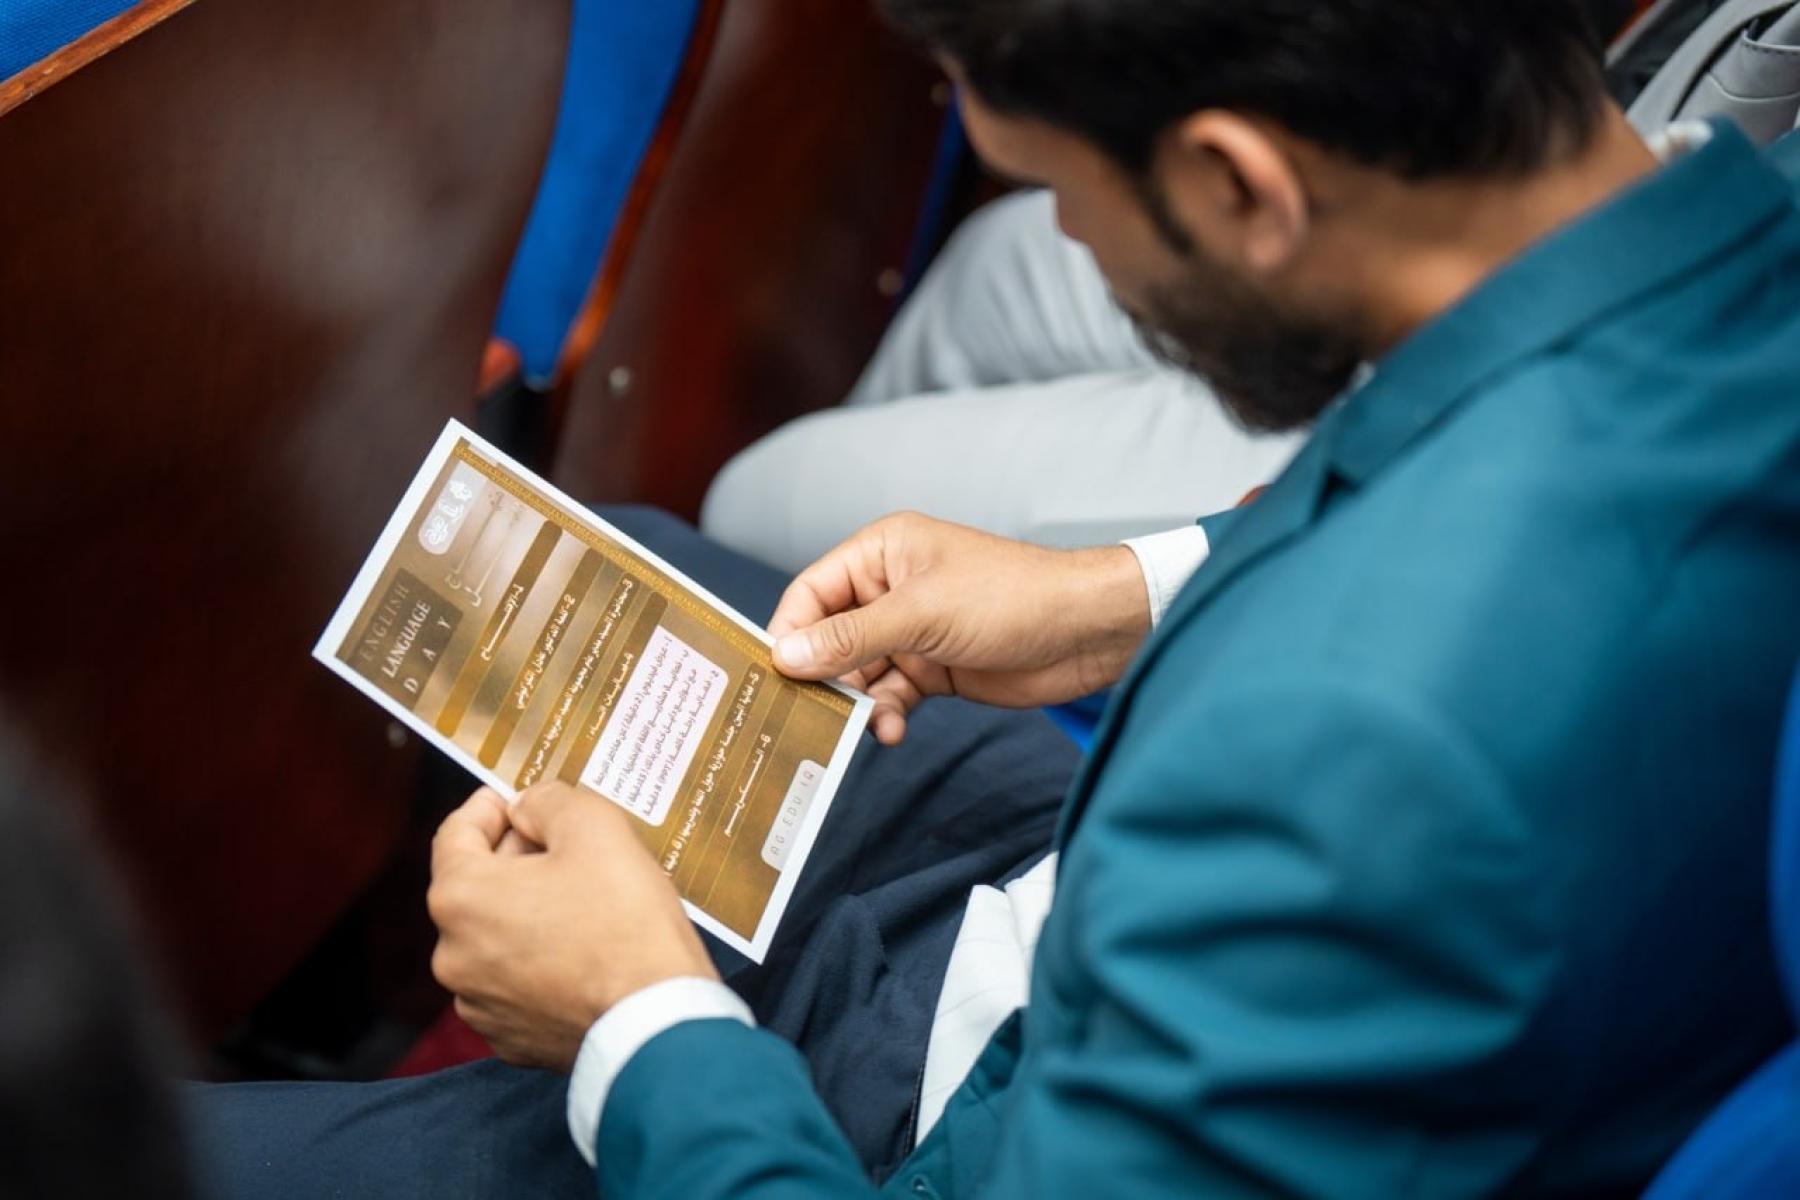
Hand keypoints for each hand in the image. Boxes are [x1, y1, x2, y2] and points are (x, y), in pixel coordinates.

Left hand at [427, 785, 716, 1072]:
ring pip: (496, 938)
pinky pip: (517, 983)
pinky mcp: (511, 1039)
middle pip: (476, 887)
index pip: (455, 833)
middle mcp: (453, 956)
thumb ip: (549, 801)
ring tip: (584, 905)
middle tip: (567, 849)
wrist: (656, 1021)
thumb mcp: (595, 827)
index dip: (490, 808)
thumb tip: (528, 808)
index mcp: (461, 897)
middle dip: (516, 861)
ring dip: (528, 915)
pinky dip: (540, 962)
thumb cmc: (626, 922)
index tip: (517, 801)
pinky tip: (584, 952)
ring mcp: (480, 1004)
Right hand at [769, 513, 1151, 744]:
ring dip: (857, 702)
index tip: (774, 675)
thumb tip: (786, 655)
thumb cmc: (1011, 597)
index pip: (812, 592)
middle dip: (822, 675)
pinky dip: (885, 714)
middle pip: (829, 637)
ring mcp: (913, 631)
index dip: (790, 632)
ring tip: (863, 725)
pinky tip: (891, 730)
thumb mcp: (922, 614)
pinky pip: (890, 694)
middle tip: (808, 714)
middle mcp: (890, 589)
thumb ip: (851, 637)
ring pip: (858, 672)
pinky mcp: (934, 669)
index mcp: (882, 552)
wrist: (1086, 633)